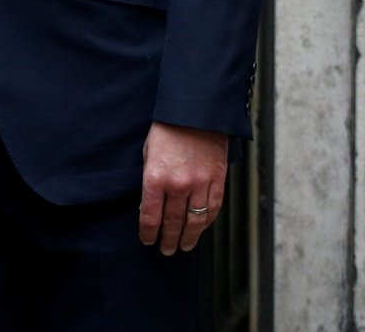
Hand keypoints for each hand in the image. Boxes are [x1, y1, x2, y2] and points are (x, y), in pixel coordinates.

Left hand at [139, 122, 226, 254]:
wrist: (195, 113)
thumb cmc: (166, 130)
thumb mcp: (147, 153)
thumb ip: (150, 179)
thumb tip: (148, 204)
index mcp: (155, 177)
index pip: (150, 215)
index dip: (148, 232)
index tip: (147, 241)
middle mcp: (178, 185)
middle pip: (172, 222)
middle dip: (167, 239)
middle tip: (165, 251)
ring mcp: (200, 184)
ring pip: (194, 220)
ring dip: (188, 237)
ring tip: (183, 247)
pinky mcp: (217, 180)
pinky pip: (212, 208)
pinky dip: (206, 222)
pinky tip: (200, 229)